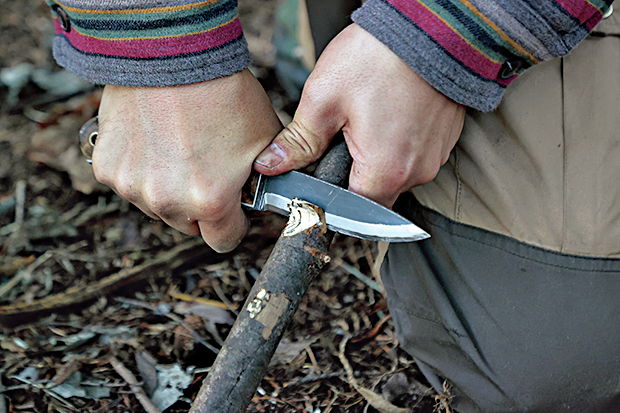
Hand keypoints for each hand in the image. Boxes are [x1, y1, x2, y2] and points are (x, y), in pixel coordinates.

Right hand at [92, 69, 281, 251]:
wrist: (171, 52)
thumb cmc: (221, 91)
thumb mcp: (266, 139)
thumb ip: (269, 178)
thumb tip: (270, 192)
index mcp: (209, 201)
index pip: (223, 241)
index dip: (232, 224)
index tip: (232, 209)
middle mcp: (167, 201)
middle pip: (189, 226)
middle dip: (200, 206)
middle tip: (207, 170)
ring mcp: (132, 186)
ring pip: (158, 206)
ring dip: (169, 189)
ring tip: (180, 149)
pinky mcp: (108, 169)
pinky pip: (131, 184)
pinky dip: (142, 171)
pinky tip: (155, 142)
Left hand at [254, 24, 464, 207]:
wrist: (430, 25)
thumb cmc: (378, 58)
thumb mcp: (324, 99)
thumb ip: (298, 142)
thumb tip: (271, 165)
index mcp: (386, 171)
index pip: (352, 210)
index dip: (330, 199)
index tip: (319, 180)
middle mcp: (417, 172)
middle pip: (375, 195)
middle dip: (352, 176)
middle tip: (339, 142)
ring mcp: (436, 156)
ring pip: (395, 175)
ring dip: (376, 159)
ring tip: (364, 121)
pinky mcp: (444, 139)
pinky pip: (413, 155)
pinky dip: (397, 144)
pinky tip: (386, 115)